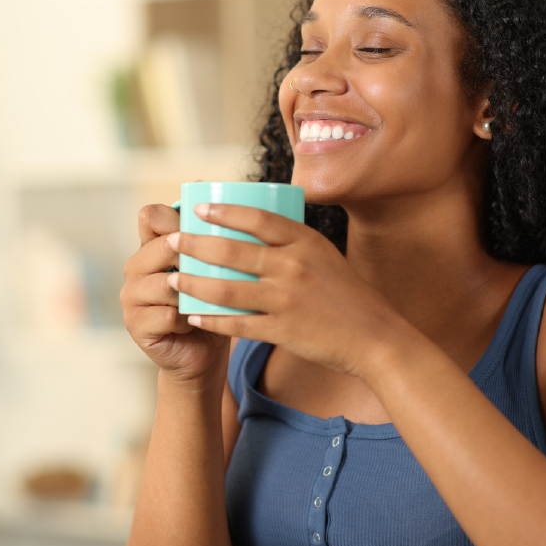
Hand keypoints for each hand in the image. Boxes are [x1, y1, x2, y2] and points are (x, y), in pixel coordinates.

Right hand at [121, 204, 230, 386]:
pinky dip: (185, 319)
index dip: (176, 217)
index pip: (150, 216)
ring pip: (162, 282)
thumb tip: (229, 195)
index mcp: (151, 246)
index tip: (204, 227)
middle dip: (190, 255)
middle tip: (215, 268)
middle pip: (159, 246)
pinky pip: (164, 315)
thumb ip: (213, 237)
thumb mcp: (214, 267)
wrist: (202, 352)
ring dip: (191, 291)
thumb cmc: (212, 303)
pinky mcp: (135, 325)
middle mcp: (135, 267)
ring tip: (206, 299)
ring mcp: (131, 297)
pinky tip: (197, 322)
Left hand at [166, 203, 392, 376]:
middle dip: (195, 245)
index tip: (197, 209)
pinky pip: (238, 324)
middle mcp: (294, 267)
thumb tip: (251, 222)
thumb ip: (291, 241)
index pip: (258, 219)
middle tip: (172, 241)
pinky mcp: (283, 330)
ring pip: (227, 289)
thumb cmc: (345, 293)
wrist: (373, 337)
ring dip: (194, 283)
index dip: (224, 212)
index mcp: (305, 242)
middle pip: (233, 251)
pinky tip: (194, 315)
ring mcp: (287, 300)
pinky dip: (212, 319)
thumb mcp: (323, 254)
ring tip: (172, 278)